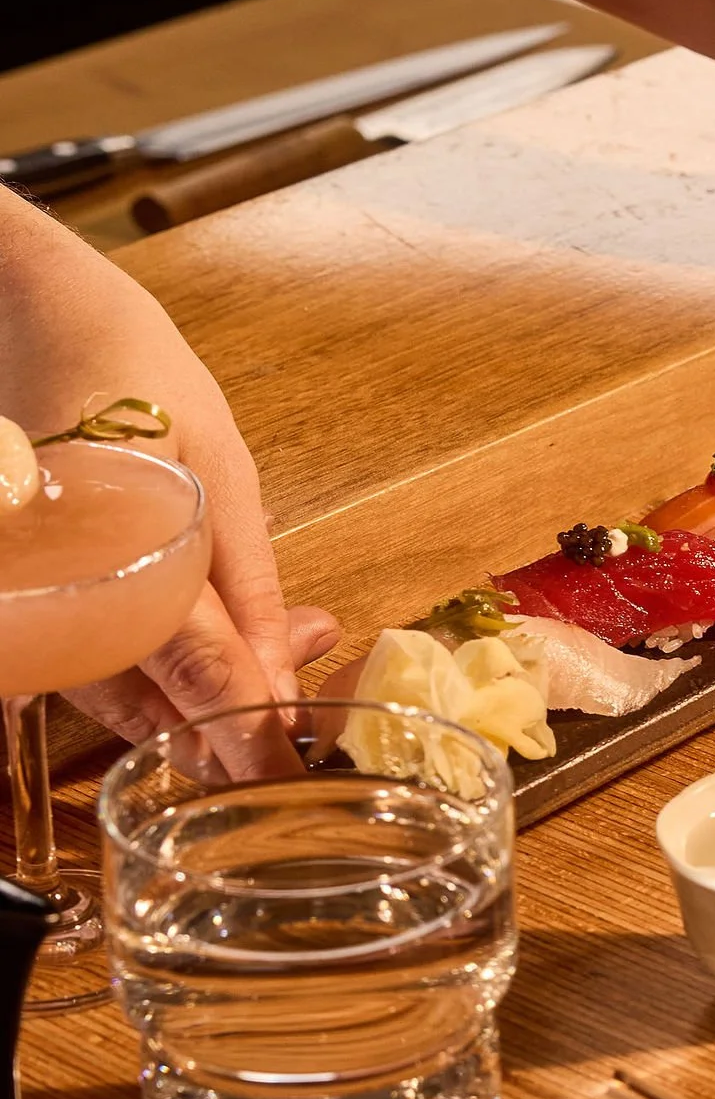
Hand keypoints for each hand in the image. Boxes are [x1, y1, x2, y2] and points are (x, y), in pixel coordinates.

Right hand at [0, 196, 336, 738]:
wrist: (38, 323)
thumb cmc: (136, 379)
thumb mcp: (217, 469)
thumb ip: (249, 582)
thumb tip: (282, 677)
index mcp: (124, 553)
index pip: (201, 678)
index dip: (255, 736)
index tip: (295, 775)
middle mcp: (69, 596)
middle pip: (158, 708)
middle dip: (235, 727)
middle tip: (297, 728)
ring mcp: (41, 605)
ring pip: (126, 703)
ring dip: (200, 708)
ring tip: (272, 679)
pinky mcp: (33, 607)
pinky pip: (97, 673)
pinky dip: (158, 682)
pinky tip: (214, 659)